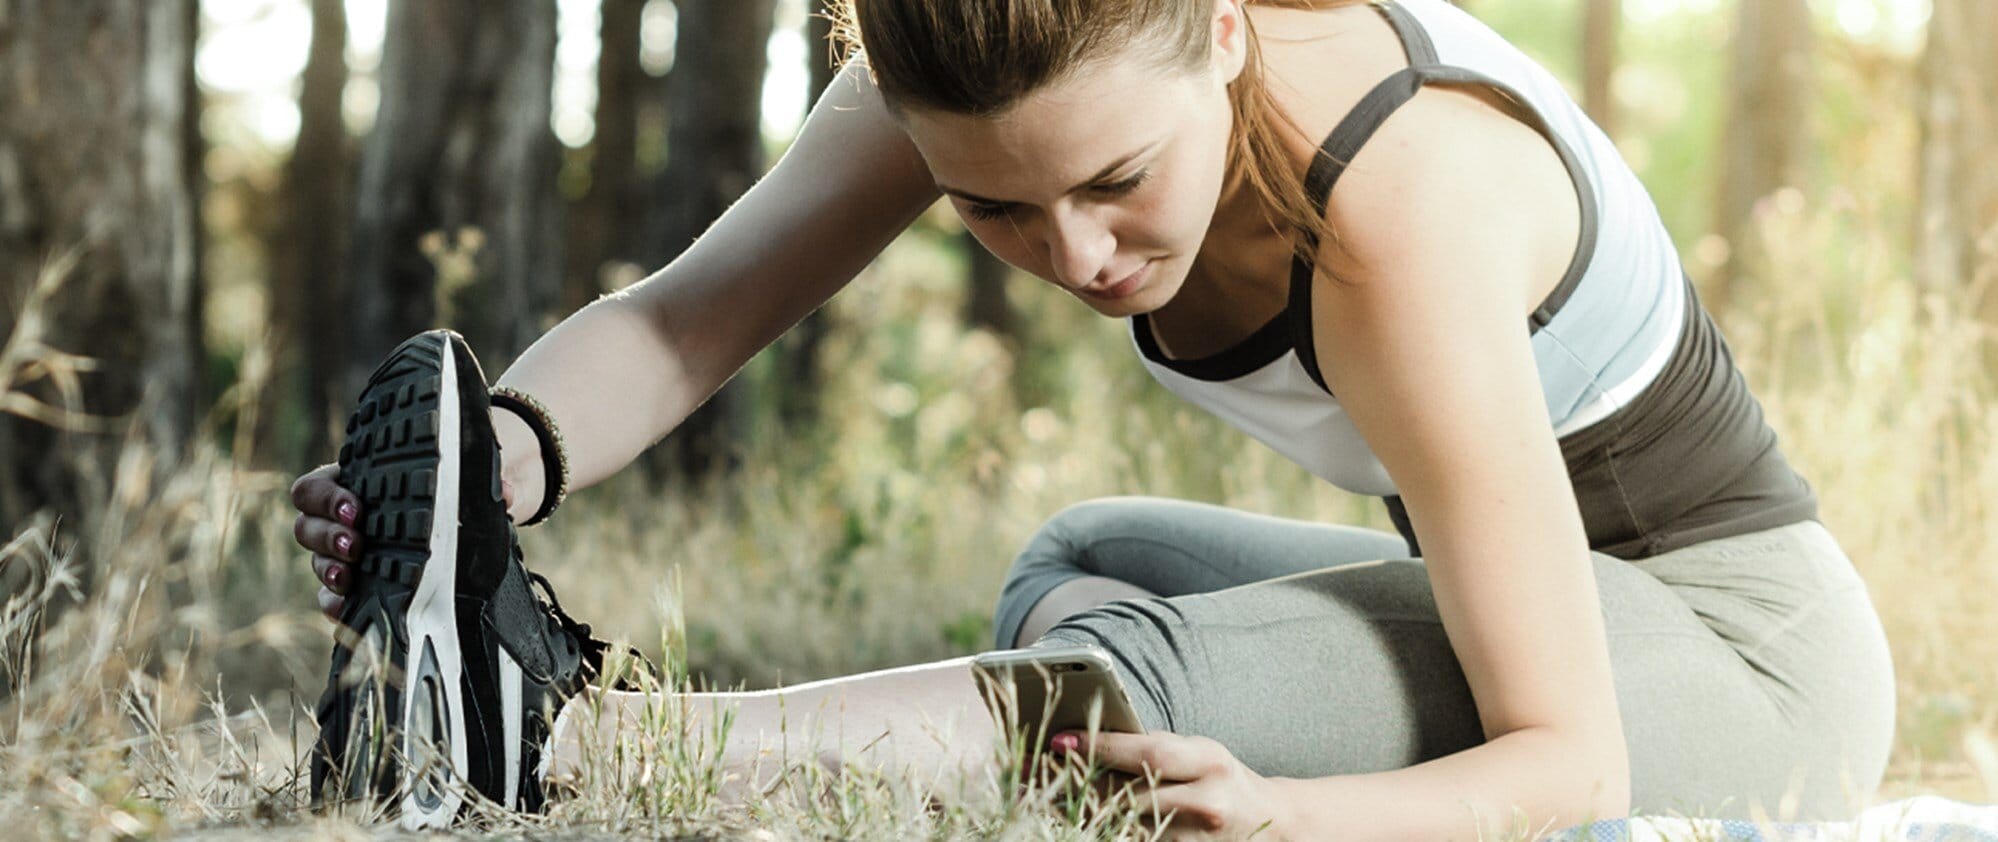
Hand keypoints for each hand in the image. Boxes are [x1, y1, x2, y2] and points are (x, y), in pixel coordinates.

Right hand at [291, 462, 513, 619]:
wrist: (465, 523)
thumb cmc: (452, 491)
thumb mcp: (465, 480)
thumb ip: (485, 483)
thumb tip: (507, 493)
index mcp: (354, 484)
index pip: (315, 488)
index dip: (327, 497)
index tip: (355, 507)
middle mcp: (341, 521)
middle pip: (308, 527)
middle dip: (327, 536)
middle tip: (356, 544)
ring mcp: (345, 556)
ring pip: (318, 563)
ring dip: (330, 570)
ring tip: (350, 576)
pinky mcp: (356, 588)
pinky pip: (332, 600)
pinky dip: (336, 605)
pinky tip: (349, 609)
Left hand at [1061, 731, 1294, 840]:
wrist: (1269, 823)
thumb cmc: (1223, 777)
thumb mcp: (1199, 751)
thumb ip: (1155, 746)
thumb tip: (1092, 735)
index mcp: (1208, 761)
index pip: (1147, 753)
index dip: (1101, 747)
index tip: (1059, 740)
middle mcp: (1204, 803)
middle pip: (1125, 794)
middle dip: (1074, 780)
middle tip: (1030, 768)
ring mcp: (1192, 840)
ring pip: (1121, 826)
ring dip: (1076, 810)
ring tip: (1038, 794)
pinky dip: (1100, 831)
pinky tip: (1072, 819)